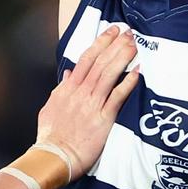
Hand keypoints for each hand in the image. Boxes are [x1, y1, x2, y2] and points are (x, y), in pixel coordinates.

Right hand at [36, 26, 138, 175]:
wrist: (53, 157)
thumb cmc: (51, 136)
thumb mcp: (50, 108)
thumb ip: (61, 89)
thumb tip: (69, 74)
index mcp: (68, 89)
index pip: (86, 59)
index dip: (100, 43)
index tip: (112, 32)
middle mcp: (81, 93)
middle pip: (101, 62)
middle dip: (116, 45)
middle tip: (129, 33)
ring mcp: (92, 104)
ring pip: (109, 74)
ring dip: (123, 58)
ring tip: (134, 45)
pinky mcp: (103, 119)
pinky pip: (117, 97)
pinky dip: (127, 84)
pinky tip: (137, 73)